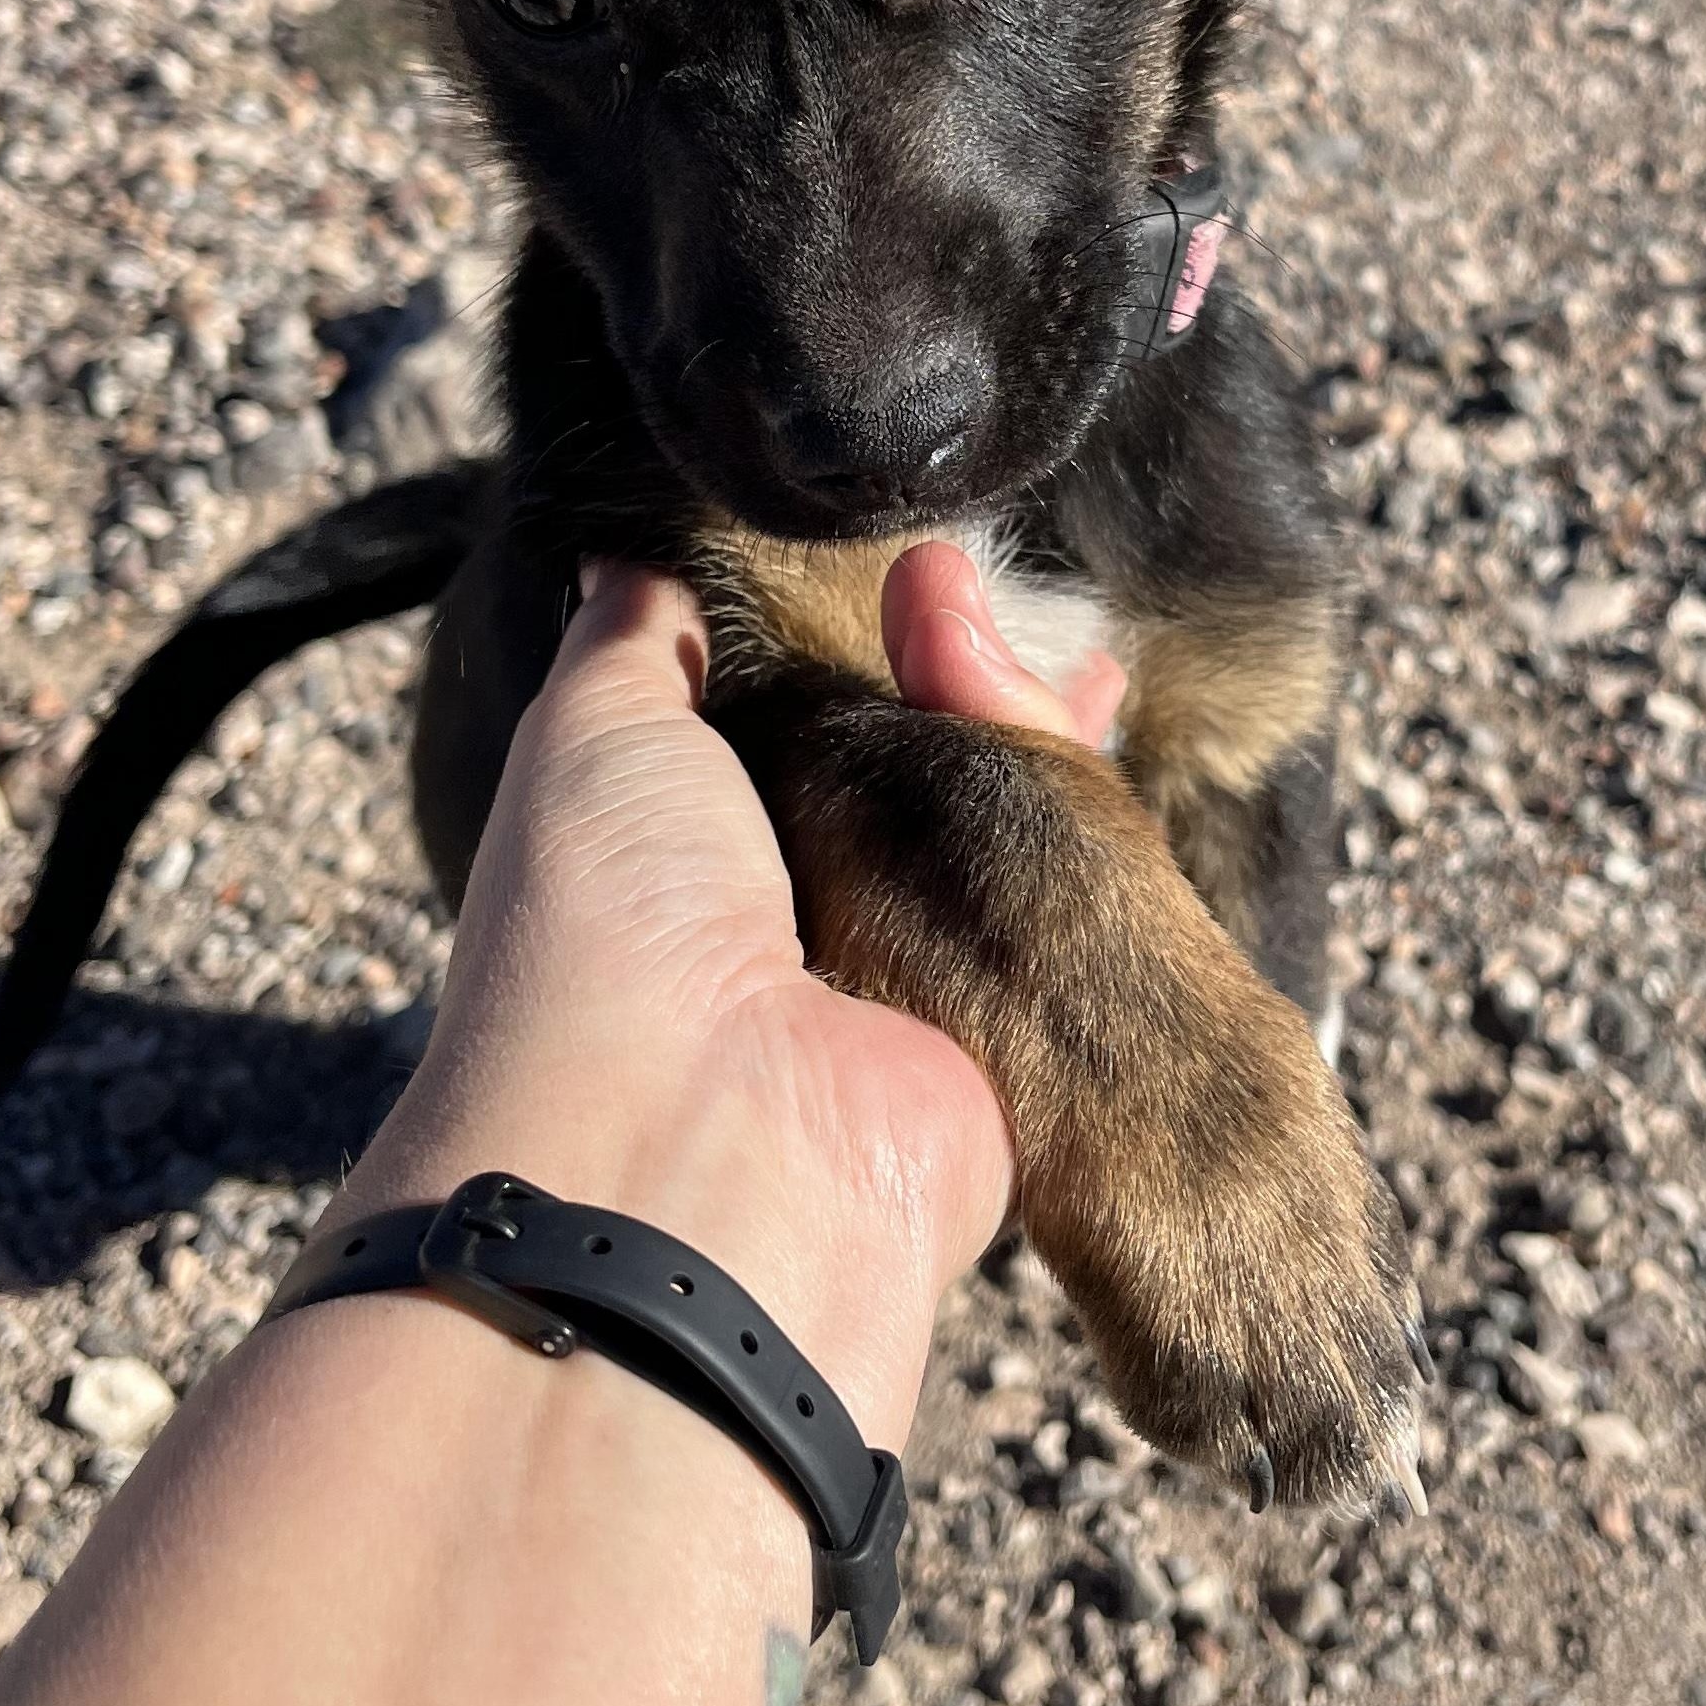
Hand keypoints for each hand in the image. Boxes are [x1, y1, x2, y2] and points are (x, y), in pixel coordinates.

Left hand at [346, 542, 1124, 1440]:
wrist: (710, 1149)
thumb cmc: (613, 932)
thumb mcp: (589, 736)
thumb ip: (627, 640)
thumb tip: (627, 556)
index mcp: (688, 853)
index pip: (788, 721)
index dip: (844, 638)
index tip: (901, 559)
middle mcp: (793, 920)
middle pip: (909, 767)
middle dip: (966, 681)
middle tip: (1025, 594)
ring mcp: (904, 986)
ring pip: (993, 831)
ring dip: (1039, 736)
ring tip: (1087, 641)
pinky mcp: (1003, 1044)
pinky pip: (1063, 918)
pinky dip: (1092, 834)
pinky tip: (1117, 734)